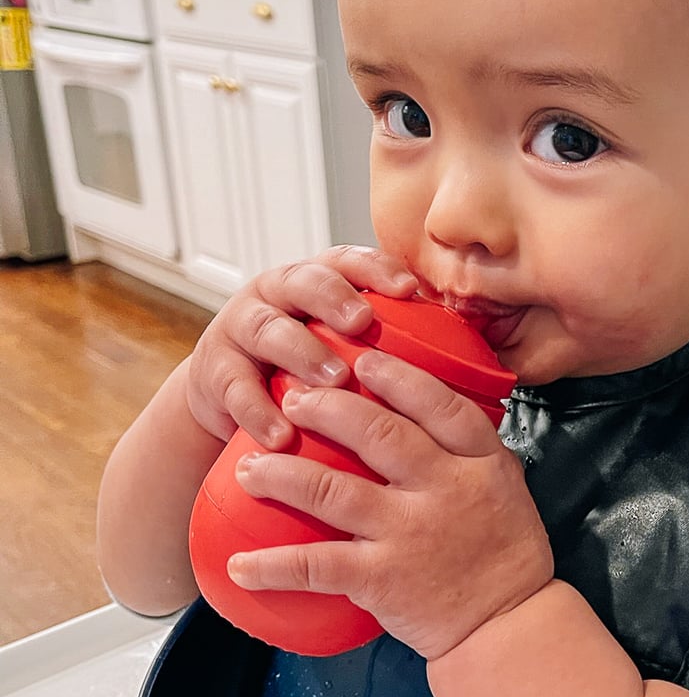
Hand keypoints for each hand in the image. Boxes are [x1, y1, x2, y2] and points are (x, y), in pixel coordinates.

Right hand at [185, 247, 415, 448]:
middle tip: (363, 322)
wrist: (228, 399)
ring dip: (303, 352)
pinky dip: (259, 412)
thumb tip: (468, 360)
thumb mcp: (339, 347)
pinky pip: (235, 386)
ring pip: (270, 329)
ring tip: (334, 379)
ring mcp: (240, 327)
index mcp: (314, 281)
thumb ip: (385, 344)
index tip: (407, 288)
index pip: (346, 261)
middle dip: (335, 298)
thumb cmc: (302, 370)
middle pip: (305, 282)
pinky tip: (282, 435)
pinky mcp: (214, 370)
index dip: (375, 269)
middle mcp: (275, 293)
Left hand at [226, 348, 554, 659]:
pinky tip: (239, 566)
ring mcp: (410, 533)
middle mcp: (444, 490)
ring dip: (282, 475)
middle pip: (378, 434)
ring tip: (248, 468)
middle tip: (292, 400)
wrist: (508, 628)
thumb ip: (470, 451)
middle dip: (327, 409)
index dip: (397, 377)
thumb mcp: (506, 487)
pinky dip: (272, 566)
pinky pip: (315, 565)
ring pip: (333, 490)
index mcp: (481, 463)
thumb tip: (429, 412)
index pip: (439, 405)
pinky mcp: (381, 579)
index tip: (361, 359)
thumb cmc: (506, 557)